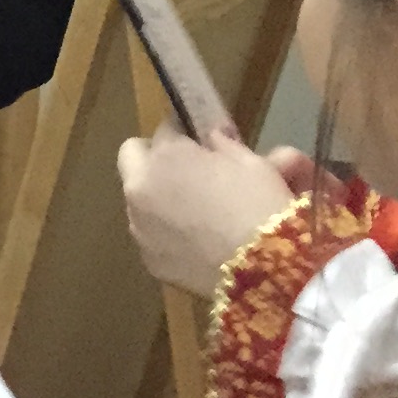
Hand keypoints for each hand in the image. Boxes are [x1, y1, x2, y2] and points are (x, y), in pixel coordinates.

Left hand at [117, 126, 295, 294]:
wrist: (265, 269)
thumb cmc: (262, 206)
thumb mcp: (253, 163)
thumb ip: (225, 143)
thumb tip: (214, 135)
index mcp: (165, 156)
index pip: (167, 128)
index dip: (187, 134)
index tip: (203, 142)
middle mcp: (140, 187)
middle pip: (132, 155)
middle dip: (155, 157)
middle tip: (187, 168)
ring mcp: (139, 226)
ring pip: (140, 200)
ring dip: (161, 198)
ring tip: (199, 211)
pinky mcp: (149, 260)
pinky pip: (152, 236)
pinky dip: (169, 234)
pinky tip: (200, 243)